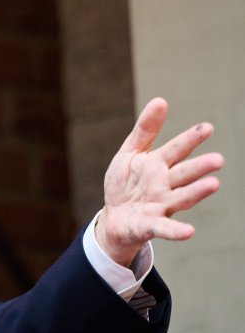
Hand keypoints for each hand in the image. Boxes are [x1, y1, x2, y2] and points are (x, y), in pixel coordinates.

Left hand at [96, 97, 223, 266]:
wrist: (114, 217)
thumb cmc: (125, 183)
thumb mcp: (130, 153)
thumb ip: (145, 130)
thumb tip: (160, 100)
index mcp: (159, 165)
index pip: (177, 150)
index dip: (190, 139)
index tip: (207, 128)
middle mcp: (165, 185)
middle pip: (184, 174)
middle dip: (199, 167)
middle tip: (218, 159)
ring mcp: (160, 206)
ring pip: (181, 198)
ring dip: (196, 192)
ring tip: (213, 184)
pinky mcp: (150, 225)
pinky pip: (164, 228)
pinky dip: (176, 230)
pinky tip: (189, 232)